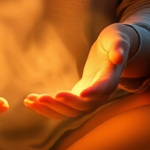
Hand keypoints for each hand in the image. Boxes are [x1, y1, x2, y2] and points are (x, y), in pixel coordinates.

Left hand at [24, 24, 139, 118]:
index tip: (80, 94)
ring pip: (70, 111)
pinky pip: (63, 107)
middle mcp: (101, 94)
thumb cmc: (115, 39)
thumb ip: (119, 46)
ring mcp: (89, 98)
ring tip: (31, 101)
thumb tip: (119, 55)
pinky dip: (47, 107)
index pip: (104, 88)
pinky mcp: (78, 97)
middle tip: (43, 97)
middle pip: (84, 105)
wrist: (114, 49)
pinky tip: (29, 101)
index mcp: (111, 78)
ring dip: (51, 109)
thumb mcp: (118, 38)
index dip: (93, 92)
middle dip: (63, 103)